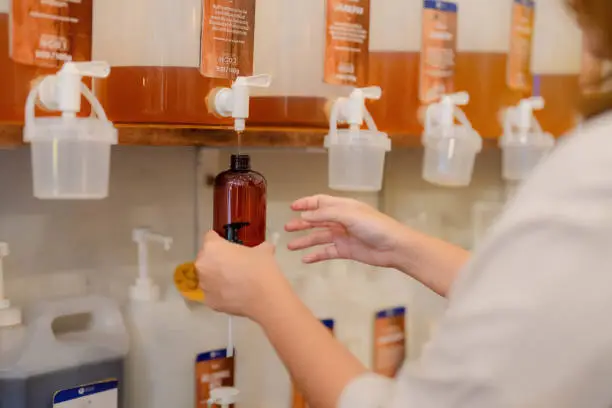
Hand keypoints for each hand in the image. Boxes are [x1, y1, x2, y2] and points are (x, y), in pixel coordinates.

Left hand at [195, 231, 288, 320]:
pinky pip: (212, 293)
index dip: (220, 241)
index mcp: (212, 247)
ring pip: (207, 277)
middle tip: (233, 264)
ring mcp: (204, 285)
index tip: (228, 246)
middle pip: (206, 258)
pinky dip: (220, 293)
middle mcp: (203, 265)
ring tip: (235, 281)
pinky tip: (234, 294)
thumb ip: (260, 247)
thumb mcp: (264, 250)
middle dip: (216, 260)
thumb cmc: (261, 269)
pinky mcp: (209, 301)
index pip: (210, 238)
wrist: (265, 297)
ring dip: (216, 277)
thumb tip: (267, 248)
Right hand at [285, 195, 411, 268]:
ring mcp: (343, 236)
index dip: (306, 204)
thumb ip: (325, 214)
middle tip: (287, 228)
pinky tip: (305, 259)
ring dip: (305, 240)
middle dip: (302, 223)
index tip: (292, 207)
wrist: (394, 247)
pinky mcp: (346, 250)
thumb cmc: (375, 226)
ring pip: (319, 237)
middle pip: (317, 220)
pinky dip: (316, 255)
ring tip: (290, 246)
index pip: (320, 202)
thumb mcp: (349, 215)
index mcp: (343, 207)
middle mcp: (341, 220)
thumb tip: (305, 215)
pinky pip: (326, 252)